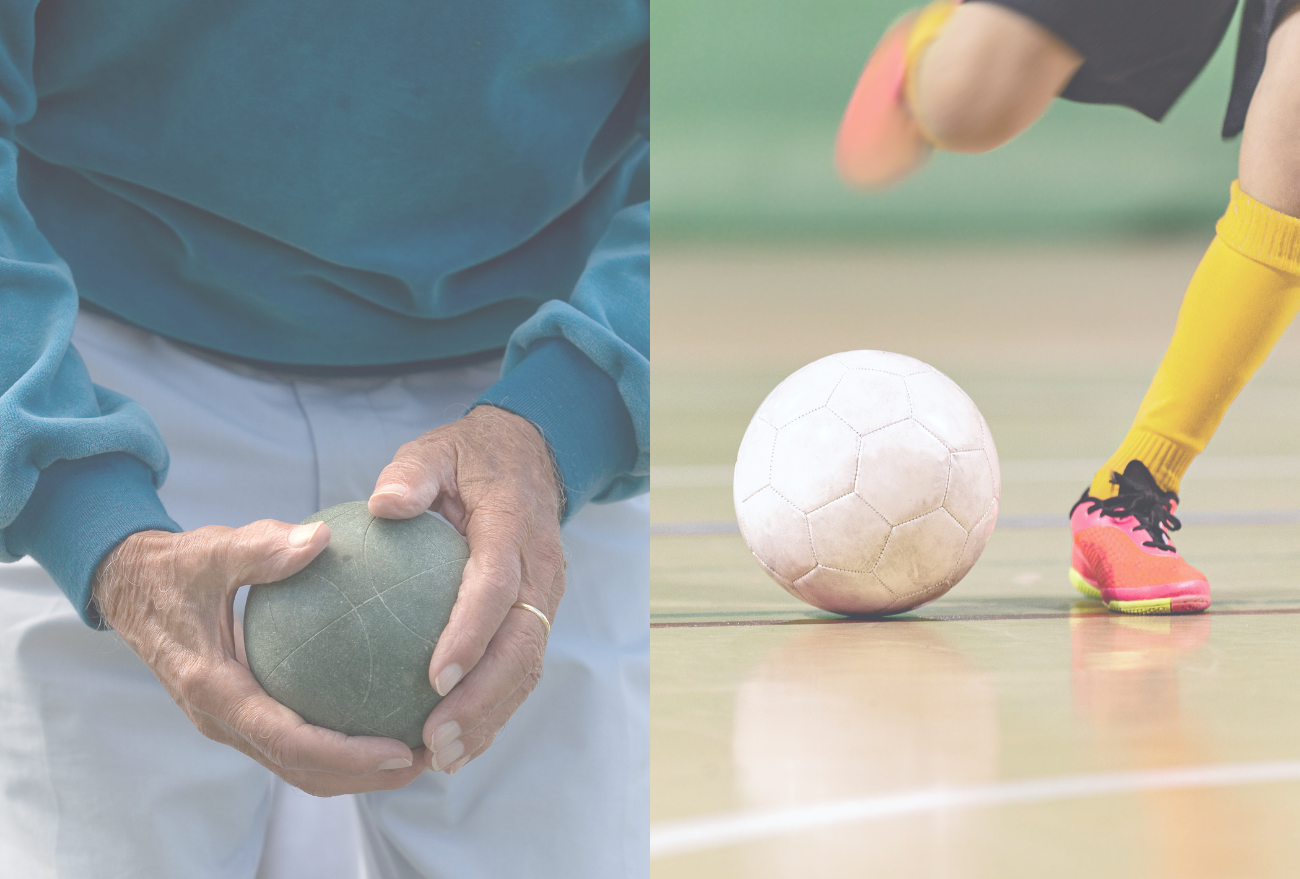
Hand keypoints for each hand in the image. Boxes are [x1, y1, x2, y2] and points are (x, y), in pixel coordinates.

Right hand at [93, 521, 425, 795]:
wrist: (132, 588)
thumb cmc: (175, 568)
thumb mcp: (211, 551)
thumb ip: (261, 548)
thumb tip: (321, 538)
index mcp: (214, 690)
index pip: (288, 740)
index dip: (345, 754)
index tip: (398, 749)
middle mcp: (222, 719)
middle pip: (301, 770)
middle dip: (364, 777)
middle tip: (425, 759)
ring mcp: (232, 722)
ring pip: (299, 766)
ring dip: (356, 770)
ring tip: (417, 751)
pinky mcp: (243, 714)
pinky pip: (296, 740)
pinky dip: (340, 743)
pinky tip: (387, 712)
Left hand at [367, 405, 563, 773]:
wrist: (530, 459)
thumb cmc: (467, 460)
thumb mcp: (434, 451)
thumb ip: (410, 475)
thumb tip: (383, 506)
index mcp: (513, 528)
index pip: (498, 587)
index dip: (471, 634)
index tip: (434, 677)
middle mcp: (541, 569)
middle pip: (522, 645)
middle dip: (483, 699)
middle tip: (435, 741)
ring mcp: (547, 597)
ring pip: (528, 666)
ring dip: (490, 716)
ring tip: (443, 757)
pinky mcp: (540, 616)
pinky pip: (522, 668)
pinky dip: (495, 708)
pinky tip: (455, 742)